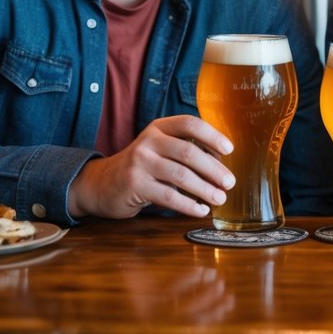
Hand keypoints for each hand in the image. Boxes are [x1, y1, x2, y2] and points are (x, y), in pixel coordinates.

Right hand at [68, 115, 234, 218]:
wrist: (102, 183)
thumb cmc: (142, 167)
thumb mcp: (160, 149)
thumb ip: (185, 149)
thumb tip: (222, 162)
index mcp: (159, 127)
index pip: (190, 124)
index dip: (212, 135)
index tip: (230, 150)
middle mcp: (148, 141)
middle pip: (188, 152)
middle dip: (213, 169)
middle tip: (229, 182)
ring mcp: (139, 162)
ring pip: (180, 175)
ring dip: (205, 189)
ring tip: (220, 198)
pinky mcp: (135, 184)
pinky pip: (169, 196)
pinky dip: (189, 205)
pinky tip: (201, 210)